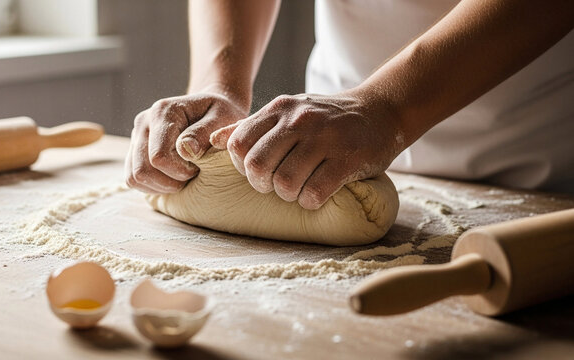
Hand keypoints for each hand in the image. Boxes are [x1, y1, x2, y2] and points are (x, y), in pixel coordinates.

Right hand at [125, 88, 248, 193]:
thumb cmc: (221, 114)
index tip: (199, 167)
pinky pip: (132, 179)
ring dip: (160, 186)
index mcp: (163, 112)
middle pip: (143, 170)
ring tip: (182, 177)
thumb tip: (185, 149)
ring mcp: (136, 136)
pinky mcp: (135, 149)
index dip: (180, 171)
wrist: (211, 109)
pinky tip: (172, 179)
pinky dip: (151, 186)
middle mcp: (144, 122)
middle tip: (191, 174)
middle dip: (170, 182)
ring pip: (134, 178)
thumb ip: (204, 132)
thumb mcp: (222, 118)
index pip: (159, 156)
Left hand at [210, 91, 403, 208]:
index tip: (258, 171)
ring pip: (284, 183)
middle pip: (257, 166)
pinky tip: (316, 194)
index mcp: (280, 109)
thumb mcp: (288, 111)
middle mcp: (299, 120)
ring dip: (288, 196)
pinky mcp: (347, 160)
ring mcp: (325, 139)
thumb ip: (251, 126)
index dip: (242, 166)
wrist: (381, 111)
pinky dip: (310, 201)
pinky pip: (314, 193)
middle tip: (276, 185)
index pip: (238, 143)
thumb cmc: (327, 117)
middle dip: (262, 185)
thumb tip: (212, 141)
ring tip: (298, 189)